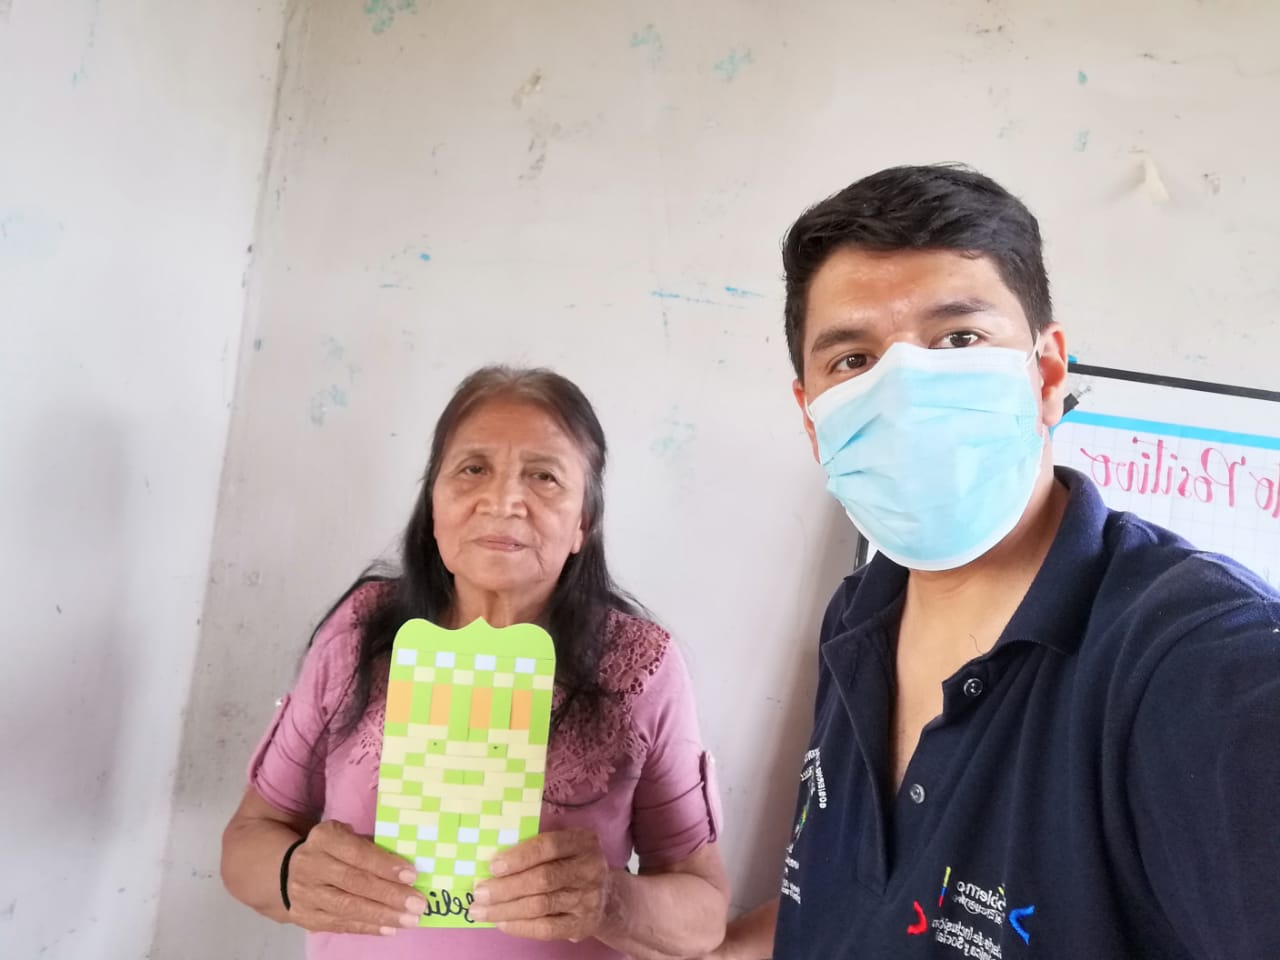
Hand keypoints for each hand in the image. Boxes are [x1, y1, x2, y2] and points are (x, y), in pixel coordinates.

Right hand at [283, 820, 425, 935]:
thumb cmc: (333, 850)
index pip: (357, 854)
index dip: (385, 866)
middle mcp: (310, 865)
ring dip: (382, 915)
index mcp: (323, 838)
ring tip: (409, 920)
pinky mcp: (305, 917)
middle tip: (418, 904)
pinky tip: (389, 928)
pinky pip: (340, 925)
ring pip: (347, 908)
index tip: (412, 876)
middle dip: (390, 895)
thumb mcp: (347, 836)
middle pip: (354, 883)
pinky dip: (368, 927)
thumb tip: (408, 868)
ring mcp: (305, 894)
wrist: (290, 870)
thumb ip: (371, 847)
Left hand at [470, 829, 613, 940]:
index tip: (493, 866)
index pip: (549, 846)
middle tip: (479, 893)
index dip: (520, 856)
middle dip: (506, 887)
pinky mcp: (582, 925)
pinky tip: (502, 923)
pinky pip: (546, 928)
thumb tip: (493, 851)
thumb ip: (537, 843)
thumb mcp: (566, 843)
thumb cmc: (572, 863)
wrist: (607, 896)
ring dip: (506, 909)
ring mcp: (587, 899)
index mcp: (582, 842)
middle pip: (543, 879)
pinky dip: (520, 927)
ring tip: (481, 911)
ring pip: (541, 906)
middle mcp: (589, 869)